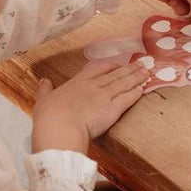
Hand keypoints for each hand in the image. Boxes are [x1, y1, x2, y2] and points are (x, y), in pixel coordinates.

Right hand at [32, 62, 148, 154]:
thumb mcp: (42, 101)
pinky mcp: (114, 108)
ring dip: (137, 77)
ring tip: (147, 72)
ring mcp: (105, 96)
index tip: (117, 65)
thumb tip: (44, 81)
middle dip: (129, 69)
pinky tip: (143, 89)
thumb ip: (45, 90)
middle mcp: (93, 86)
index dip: (109, 66)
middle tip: (141, 64)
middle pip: (115, 74)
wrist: (60, 127)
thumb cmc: (49, 116)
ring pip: (124, 83)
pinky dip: (136, 93)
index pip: (97, 69)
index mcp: (77, 83)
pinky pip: (128, 98)